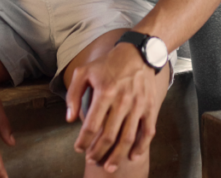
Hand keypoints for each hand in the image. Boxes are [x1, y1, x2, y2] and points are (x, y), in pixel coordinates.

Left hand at [66, 43, 161, 172]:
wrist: (138, 54)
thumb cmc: (109, 63)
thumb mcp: (84, 71)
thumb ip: (74, 94)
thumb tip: (70, 118)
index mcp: (105, 91)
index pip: (92, 124)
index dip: (83, 140)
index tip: (78, 148)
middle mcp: (123, 100)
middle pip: (109, 135)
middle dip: (98, 151)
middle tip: (91, 159)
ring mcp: (138, 105)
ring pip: (128, 138)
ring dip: (117, 155)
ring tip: (108, 166)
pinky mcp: (150, 107)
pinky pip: (147, 132)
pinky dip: (141, 147)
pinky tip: (132, 156)